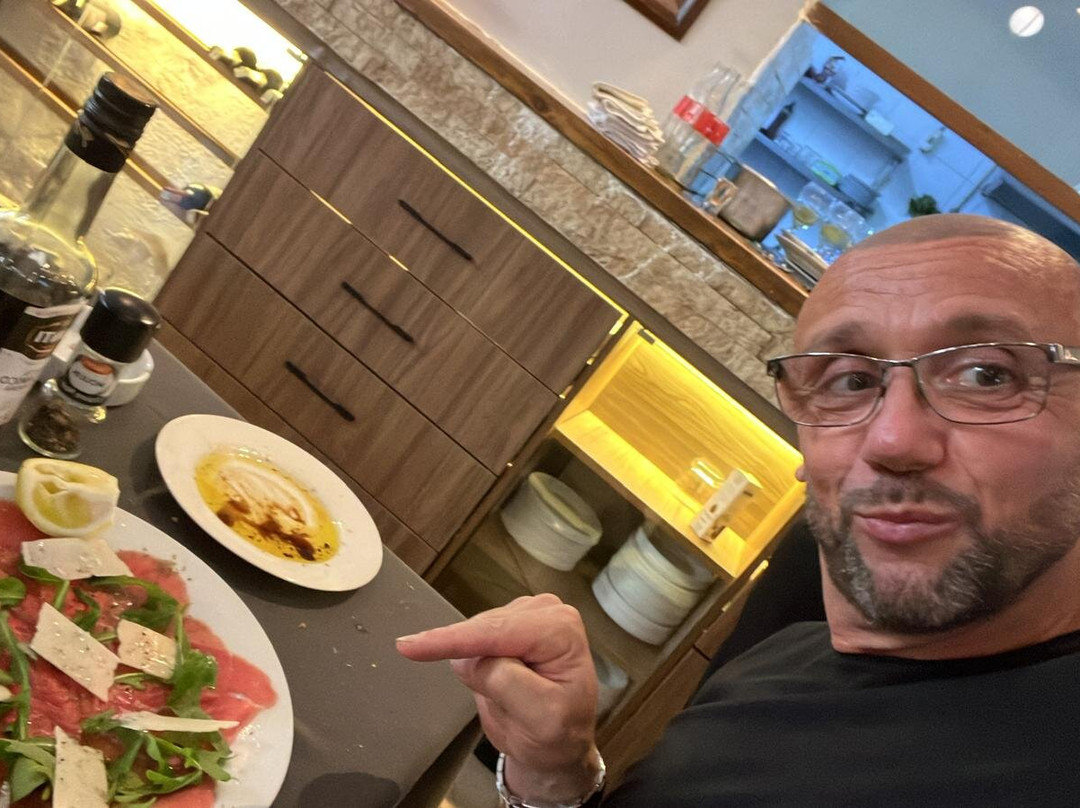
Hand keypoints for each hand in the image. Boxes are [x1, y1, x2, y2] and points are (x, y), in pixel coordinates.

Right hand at [397, 594, 601, 802]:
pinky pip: (473, 637)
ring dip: (473, 660)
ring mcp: (527, 614)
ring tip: (499, 695)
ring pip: (475, 632)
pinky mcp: (509, 623)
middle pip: (484, 629)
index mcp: (559, 629)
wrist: (559, 745)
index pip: (496, 632)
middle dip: (471, 659)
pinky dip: (469, 655)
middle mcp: (545, 611)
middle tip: (494, 701)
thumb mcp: (540, 718)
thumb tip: (465, 659)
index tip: (407, 647)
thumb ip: (505, 682)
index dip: (451, 640)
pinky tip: (487, 677)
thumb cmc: (556, 735)